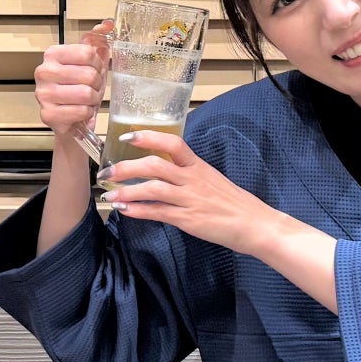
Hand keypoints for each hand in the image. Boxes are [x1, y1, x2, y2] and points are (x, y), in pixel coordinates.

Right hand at [34, 19, 111, 141]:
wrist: (70, 121)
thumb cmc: (79, 89)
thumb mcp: (89, 63)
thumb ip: (97, 41)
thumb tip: (107, 23)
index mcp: (52, 54)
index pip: (87, 53)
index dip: (98, 65)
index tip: (94, 71)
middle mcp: (43, 71)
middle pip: (89, 74)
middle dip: (97, 85)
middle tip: (92, 90)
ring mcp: (43, 94)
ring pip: (86, 93)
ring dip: (93, 100)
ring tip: (86, 102)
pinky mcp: (48, 114)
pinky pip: (81, 111)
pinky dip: (86, 114)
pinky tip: (80, 113)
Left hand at [102, 129, 285, 256]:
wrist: (254, 225)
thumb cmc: (232, 202)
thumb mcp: (210, 179)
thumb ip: (187, 173)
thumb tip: (161, 169)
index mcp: (198, 166)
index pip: (172, 144)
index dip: (148, 138)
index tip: (127, 137)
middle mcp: (192, 179)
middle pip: (155, 166)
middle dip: (126, 167)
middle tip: (106, 171)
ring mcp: (190, 199)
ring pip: (153, 189)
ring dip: (127, 191)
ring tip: (109, 195)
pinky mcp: (188, 220)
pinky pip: (159, 213)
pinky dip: (139, 210)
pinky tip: (125, 210)